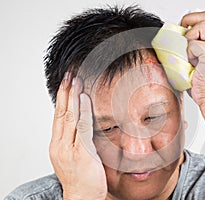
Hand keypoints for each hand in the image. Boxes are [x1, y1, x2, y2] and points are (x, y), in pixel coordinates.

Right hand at [49, 72, 106, 199]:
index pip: (58, 117)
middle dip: (64, 92)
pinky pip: (81, 128)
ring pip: (68, 117)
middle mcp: (59, 145)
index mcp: (58, 144)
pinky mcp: (81, 153)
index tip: (65, 83)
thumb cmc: (82, 177)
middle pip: (61, 113)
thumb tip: (85, 122)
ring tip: (74, 79)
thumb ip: (78, 139)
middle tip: (68, 74)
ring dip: (72, 96)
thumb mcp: (76, 155)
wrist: (82, 198)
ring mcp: (68, 149)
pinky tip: (83, 98)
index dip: (62, 99)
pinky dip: (82, 111)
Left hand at [181, 11, 204, 107]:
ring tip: (191, 55)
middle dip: (191, 19)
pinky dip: (189, 53)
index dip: (196, 20)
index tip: (185, 29)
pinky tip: (193, 64)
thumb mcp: (204, 62)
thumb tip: (181, 37)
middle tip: (182, 29)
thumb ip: (199, 47)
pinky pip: (194, 44)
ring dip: (191, 38)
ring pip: (202, 26)